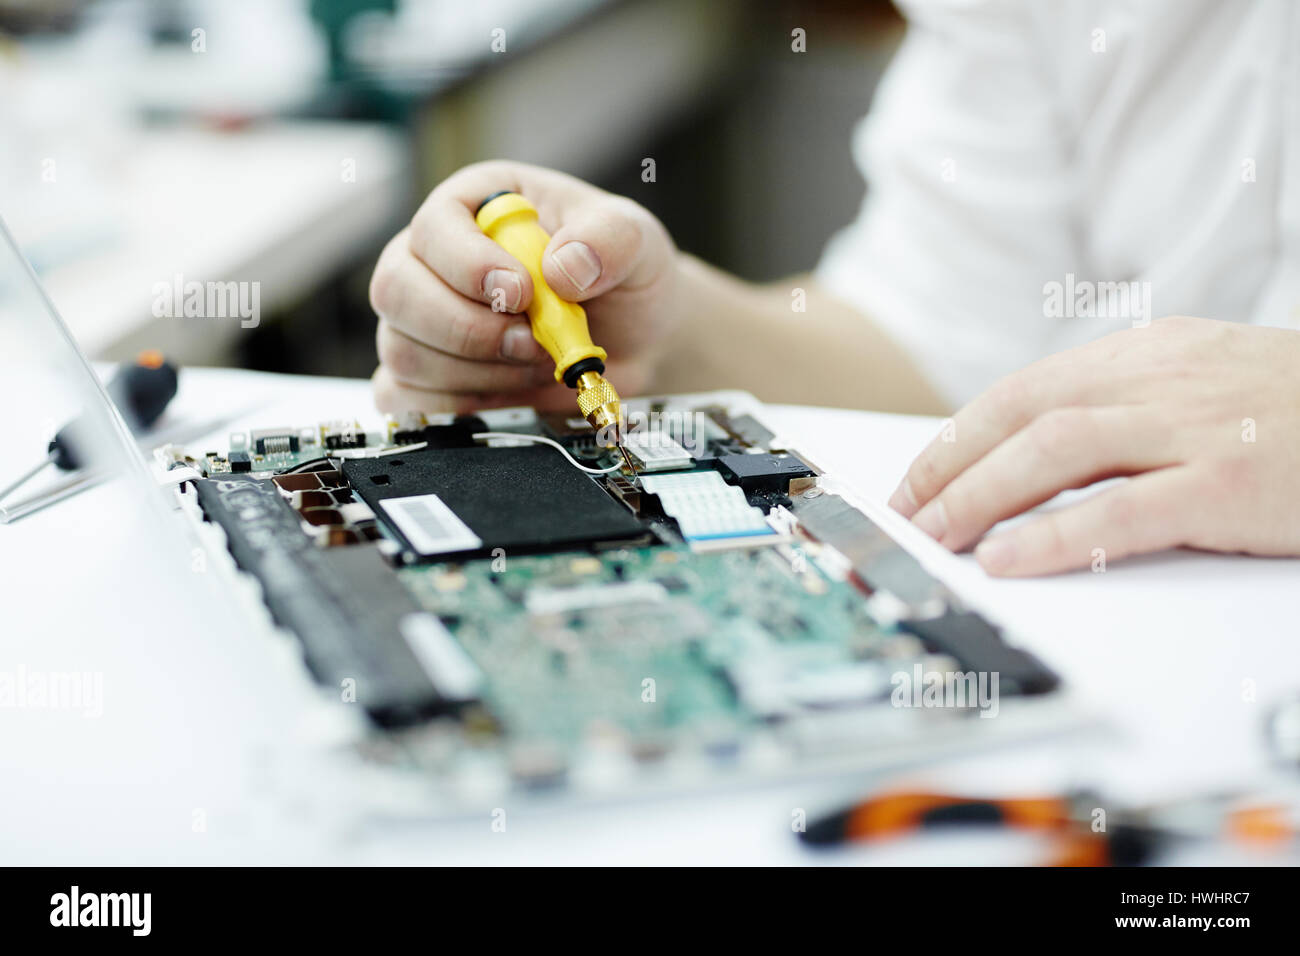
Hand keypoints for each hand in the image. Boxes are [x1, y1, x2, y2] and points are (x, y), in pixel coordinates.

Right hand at [369, 160, 679, 412]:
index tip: (521, 292)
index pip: (433, 227)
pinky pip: (405, 397)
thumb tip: (562, 266)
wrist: (637, 342)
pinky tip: (508, 392)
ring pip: (402, 349)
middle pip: (395, 288)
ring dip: (477, 370)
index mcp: (477, 206)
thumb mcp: (634, 239)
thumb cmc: (622, 277)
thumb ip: (609, 239)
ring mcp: (423, 320)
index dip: (467, 264)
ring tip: (535, 362)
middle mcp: (436, 259)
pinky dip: (458, 404)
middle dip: (467, 328)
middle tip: (531, 341)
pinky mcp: (426, 377)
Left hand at [889, 316, 1299, 575]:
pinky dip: (1055, 536)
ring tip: (936, 537)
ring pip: (1055, 450)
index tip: (915, 481)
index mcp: (1147, 354)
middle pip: (1022, 415)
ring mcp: (1195, 426)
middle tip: (905, 516)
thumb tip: (1033, 454)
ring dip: (980, 497)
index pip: (1022, 391)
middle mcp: (1160, 378)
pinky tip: (1009, 559)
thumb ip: (1124, 410)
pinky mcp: (1229, 483)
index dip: (957, 438)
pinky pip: (1120, 510)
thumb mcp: (1201, 389)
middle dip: (949, 469)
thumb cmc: (1297, 415)